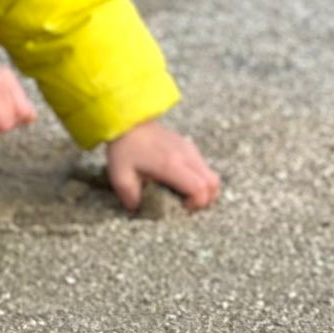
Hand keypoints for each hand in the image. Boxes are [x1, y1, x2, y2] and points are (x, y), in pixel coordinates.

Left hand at [106, 118, 220, 211]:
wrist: (129, 123)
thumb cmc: (124, 150)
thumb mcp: (120, 178)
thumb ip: (131, 198)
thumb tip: (139, 210)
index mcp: (170, 165)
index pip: (199, 188)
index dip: (197, 203)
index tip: (182, 207)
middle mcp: (185, 156)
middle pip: (213, 182)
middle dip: (206, 199)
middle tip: (187, 205)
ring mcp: (190, 150)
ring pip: (212, 174)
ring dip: (205, 189)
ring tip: (185, 196)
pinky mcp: (189, 146)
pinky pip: (204, 167)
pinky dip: (201, 179)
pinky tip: (182, 183)